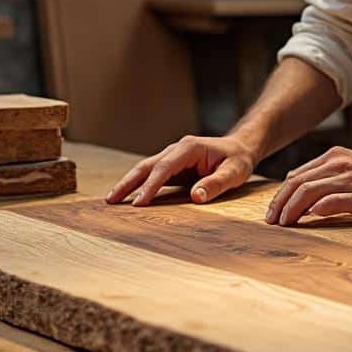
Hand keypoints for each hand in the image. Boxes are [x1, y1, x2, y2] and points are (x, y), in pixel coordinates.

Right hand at [105, 134, 257, 206]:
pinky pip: (152, 175)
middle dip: (127, 182)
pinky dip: (138, 185)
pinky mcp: (172, 166)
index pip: (165, 168)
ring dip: (128, 184)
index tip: (138, 203)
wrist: (241, 147)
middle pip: (146, 166)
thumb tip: (196, 197)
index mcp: (189, 148)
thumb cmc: (238, 159)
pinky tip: (128, 198)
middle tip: (110, 201)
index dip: (150, 186)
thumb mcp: (235, 172)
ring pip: (145, 169)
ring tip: (111, 201)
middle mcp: (176, 150)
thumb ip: (216, 183)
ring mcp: (172, 157)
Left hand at [266, 146, 351, 225]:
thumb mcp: (350, 168)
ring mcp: (350, 179)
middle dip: (279, 204)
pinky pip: (333, 201)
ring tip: (284, 224)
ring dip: (291, 209)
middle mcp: (338, 165)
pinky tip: (308, 219)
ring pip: (309, 192)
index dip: (280, 196)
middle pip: (297, 183)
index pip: (296, 176)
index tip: (273, 213)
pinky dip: (316, 210)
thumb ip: (326, 176)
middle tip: (271, 222)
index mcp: (333, 157)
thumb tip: (298, 192)